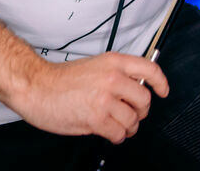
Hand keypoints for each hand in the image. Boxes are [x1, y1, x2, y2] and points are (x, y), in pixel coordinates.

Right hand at [13, 52, 169, 143]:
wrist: (36, 87)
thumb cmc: (60, 79)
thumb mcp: (94, 66)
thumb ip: (115, 75)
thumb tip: (133, 89)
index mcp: (113, 62)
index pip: (149, 69)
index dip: (161, 83)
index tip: (163, 91)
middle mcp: (112, 78)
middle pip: (144, 100)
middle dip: (140, 112)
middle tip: (132, 114)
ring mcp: (105, 98)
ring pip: (133, 120)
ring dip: (128, 127)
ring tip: (118, 125)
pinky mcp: (96, 118)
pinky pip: (119, 133)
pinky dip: (117, 136)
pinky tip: (109, 132)